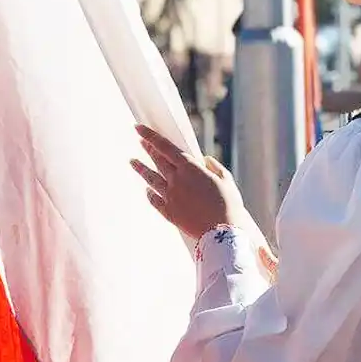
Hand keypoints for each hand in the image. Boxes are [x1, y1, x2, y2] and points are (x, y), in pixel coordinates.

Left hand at [131, 124, 246, 239]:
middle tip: (139, 141)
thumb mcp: (226, 180)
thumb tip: (205, 160)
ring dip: (141, 169)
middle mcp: (176, 180)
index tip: (139, 128)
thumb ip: (215, 167)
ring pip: (152, 179)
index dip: (151, 136)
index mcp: (190, 168)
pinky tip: (147, 190)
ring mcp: (171, 197)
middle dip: (148, 149)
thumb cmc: (228, 204)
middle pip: (158, 161)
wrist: (222, 232)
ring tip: (132, 161)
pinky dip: (150, 194)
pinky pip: (155, 200)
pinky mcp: (170, 213)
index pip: (165, 147)